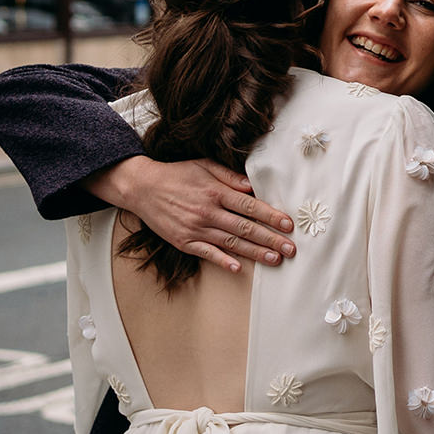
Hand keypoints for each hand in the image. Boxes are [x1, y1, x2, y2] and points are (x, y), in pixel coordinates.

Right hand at [86, 157, 294, 272]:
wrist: (142, 187)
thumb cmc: (177, 175)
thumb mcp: (204, 165)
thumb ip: (229, 176)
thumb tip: (252, 186)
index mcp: (216, 192)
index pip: (250, 206)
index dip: (271, 216)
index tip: (288, 225)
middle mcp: (208, 212)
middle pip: (245, 228)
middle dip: (271, 239)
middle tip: (290, 249)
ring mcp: (196, 228)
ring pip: (231, 243)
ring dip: (255, 252)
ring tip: (275, 260)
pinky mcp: (184, 241)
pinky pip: (207, 254)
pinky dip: (223, 261)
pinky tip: (238, 268)